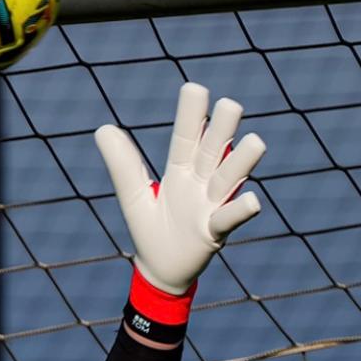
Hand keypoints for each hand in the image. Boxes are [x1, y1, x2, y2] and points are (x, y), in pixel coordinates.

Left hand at [94, 82, 266, 295]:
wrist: (160, 271)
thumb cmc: (151, 229)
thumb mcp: (133, 195)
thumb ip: (123, 164)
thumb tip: (103, 128)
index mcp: (181, 170)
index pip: (187, 137)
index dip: (192, 115)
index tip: (196, 89)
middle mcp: (202, 182)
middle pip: (214, 151)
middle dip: (223, 130)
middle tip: (231, 105)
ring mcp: (211, 205)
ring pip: (230, 178)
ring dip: (242, 162)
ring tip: (256, 142)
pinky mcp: (215, 232)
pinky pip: (229, 219)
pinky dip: (240, 211)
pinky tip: (251, 201)